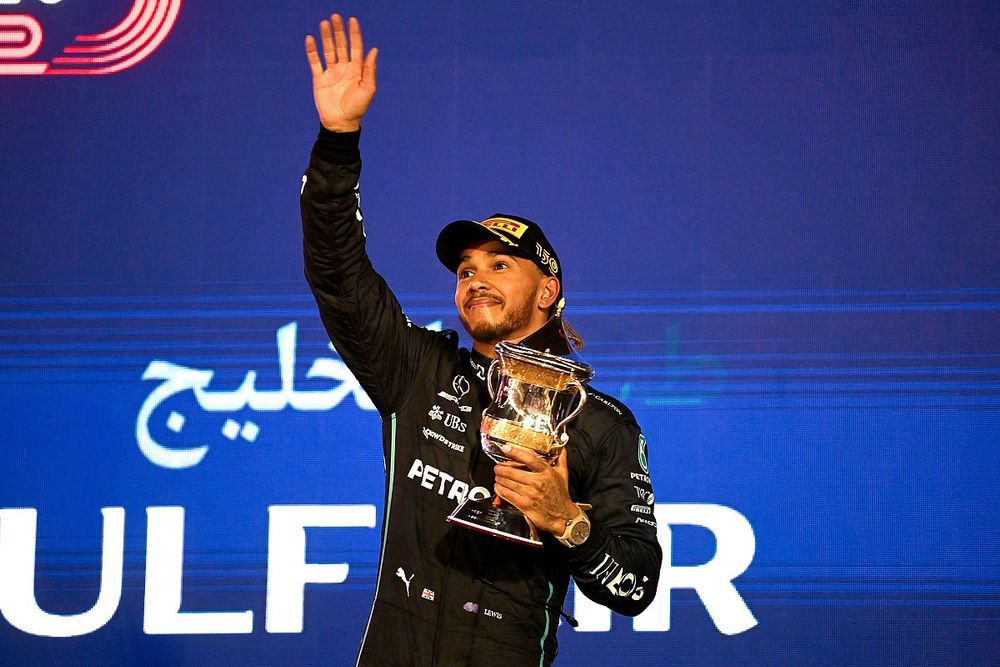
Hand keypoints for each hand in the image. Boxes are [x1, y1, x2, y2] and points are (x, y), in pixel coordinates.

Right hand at [304, 14, 377, 131]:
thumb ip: (370, 69)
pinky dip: (312, 50)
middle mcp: (344, 69)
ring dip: (326, 37)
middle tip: (335, 17)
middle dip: (339, 31)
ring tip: (324, 23)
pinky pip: (315, 62)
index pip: (356, 47)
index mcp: (357, 70)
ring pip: (328, 50)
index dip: (354, 34)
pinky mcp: (319, 79)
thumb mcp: (368, 89)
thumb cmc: (357, 108)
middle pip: (341, 45)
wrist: (341, 123)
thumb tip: (374, 49)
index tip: (352, 20)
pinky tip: (310, 38)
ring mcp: (331, 73)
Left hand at [494, 446, 579, 535]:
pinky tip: (499, 487)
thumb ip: (561, 459)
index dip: (515, 452)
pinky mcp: (524, 505)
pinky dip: (500, 490)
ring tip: (497, 476)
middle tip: (498, 467)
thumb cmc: (561, 496)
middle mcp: (538, 482)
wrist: (563, 517)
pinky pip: (507, 495)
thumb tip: (561, 448)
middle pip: (512, 471)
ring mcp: (530, 494)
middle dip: (501, 468)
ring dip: (499, 479)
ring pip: (507, 483)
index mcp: (547, 472)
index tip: (506, 448)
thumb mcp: (563, 475)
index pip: (529, 458)